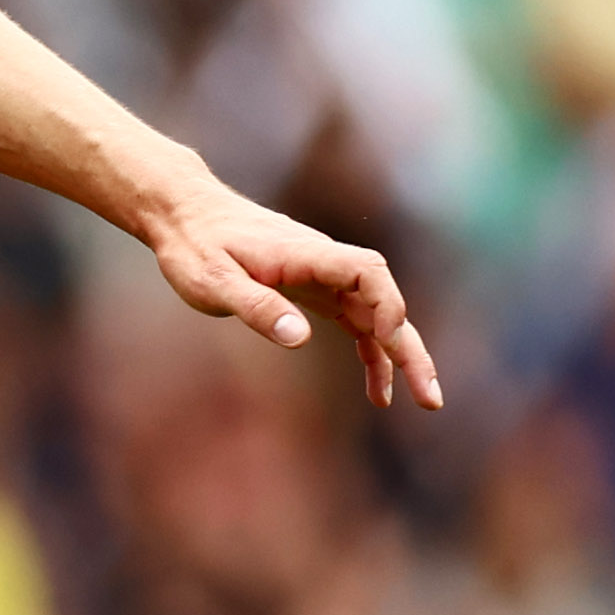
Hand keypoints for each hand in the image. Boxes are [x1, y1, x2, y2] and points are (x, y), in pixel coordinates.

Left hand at [145, 184, 445, 410]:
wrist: (185, 214)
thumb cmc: (194, 246)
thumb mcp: (212, 282)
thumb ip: (256, 306)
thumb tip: (300, 338)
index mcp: (305, 254)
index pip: (367, 270)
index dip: (386, 304)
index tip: (386, 340)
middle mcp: (324, 262)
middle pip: (384, 300)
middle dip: (410, 347)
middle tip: (429, 397)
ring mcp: (323, 277)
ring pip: (376, 316)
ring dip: (400, 355)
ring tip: (418, 400)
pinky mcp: (314, 290)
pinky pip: (355, 322)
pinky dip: (370, 353)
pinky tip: (377, 388)